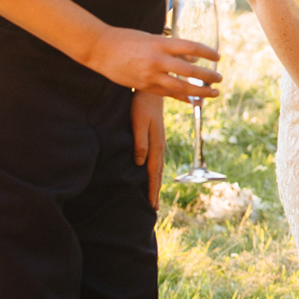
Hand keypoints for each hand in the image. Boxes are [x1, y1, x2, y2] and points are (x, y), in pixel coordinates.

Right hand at [84, 25, 221, 98]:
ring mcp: (150, 75)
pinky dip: (182, 97)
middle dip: (208, 77)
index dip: (207, 53)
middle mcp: (157, 60)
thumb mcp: (151, 38)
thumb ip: (171, 48)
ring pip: (180, 87)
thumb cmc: (126, 39)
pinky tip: (193, 100)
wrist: (99, 49)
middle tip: (220, 79)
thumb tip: (192, 56)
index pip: (191, 47)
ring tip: (213, 93)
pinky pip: (167, 94)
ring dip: (200, 91)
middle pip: (189, 71)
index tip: (217, 57)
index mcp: (160, 43)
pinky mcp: (144, 86)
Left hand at [132, 91, 164, 209]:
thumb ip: (140, 141)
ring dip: (156, 182)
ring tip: (154, 196)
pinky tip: (153, 174)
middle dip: (155, 190)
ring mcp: (160, 142)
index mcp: (156, 144)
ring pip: (158, 167)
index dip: (152, 189)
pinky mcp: (156, 138)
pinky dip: (155, 171)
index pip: (153, 172)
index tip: (151, 205)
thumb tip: (140, 162)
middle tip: (153, 208)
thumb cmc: (141, 105)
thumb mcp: (138, 121)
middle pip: (158, 173)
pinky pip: (157, 160)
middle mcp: (160, 145)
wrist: (151, 90)